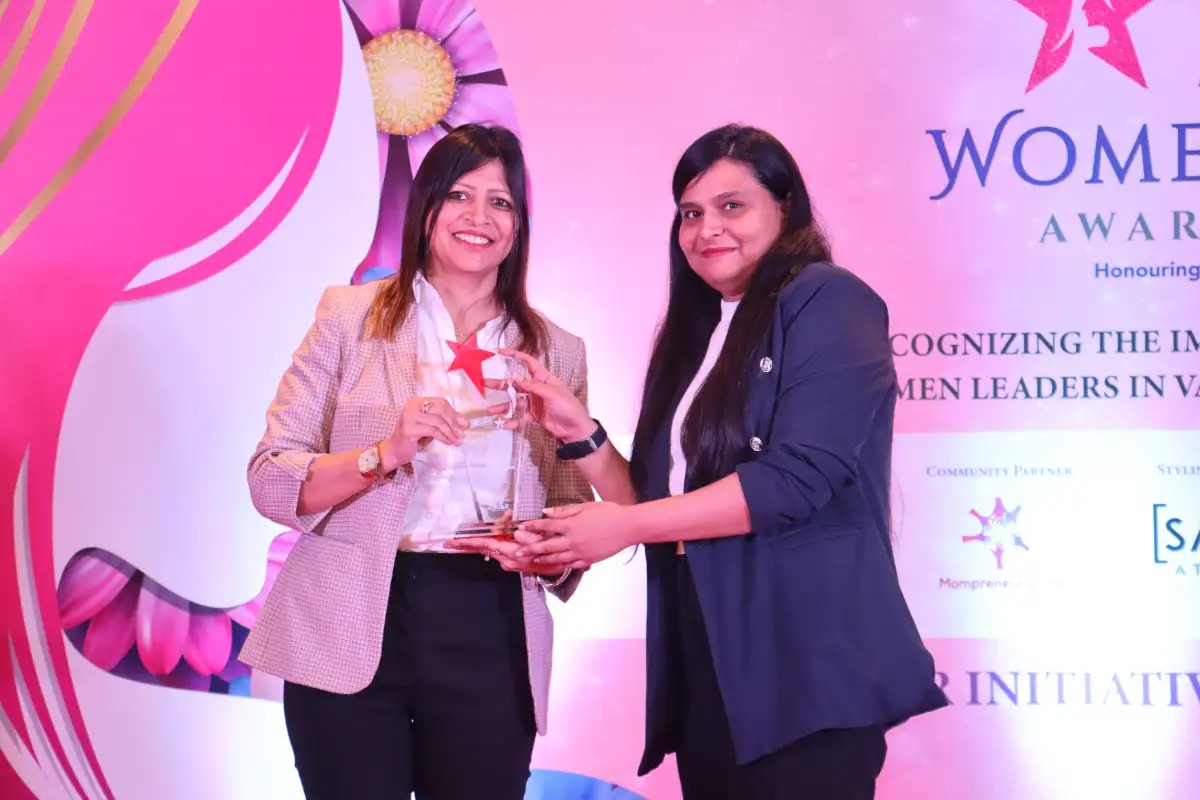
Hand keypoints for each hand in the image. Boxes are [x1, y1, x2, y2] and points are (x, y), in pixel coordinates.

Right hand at [381, 396, 467, 469]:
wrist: (395, 450)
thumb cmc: (414, 438)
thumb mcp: (431, 426)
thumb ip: (445, 422)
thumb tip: (464, 422)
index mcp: (417, 401)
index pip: (440, 402)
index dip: (454, 413)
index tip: (464, 424)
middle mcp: (412, 406)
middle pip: (440, 409)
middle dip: (453, 423)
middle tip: (461, 434)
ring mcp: (409, 416)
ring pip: (437, 421)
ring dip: (450, 433)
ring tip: (457, 441)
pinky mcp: (408, 429)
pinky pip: (432, 431)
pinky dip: (443, 437)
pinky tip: (448, 442)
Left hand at [445, 513, 566, 575]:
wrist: (558, 567)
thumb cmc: (549, 550)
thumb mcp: (539, 539)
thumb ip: (524, 533)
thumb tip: (512, 527)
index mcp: (511, 553)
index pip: (484, 545)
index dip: (468, 543)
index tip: (453, 542)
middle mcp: (506, 561)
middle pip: (483, 549)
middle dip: (467, 545)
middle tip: (449, 542)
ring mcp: (508, 564)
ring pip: (490, 550)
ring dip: (479, 544)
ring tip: (465, 540)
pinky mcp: (511, 564)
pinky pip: (497, 552)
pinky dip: (491, 545)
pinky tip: (489, 539)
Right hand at [489, 349, 593, 441]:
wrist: (575, 428)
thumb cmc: (567, 406)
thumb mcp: (552, 393)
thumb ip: (533, 386)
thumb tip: (515, 378)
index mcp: (544, 378)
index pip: (528, 363)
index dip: (515, 356)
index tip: (501, 352)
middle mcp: (537, 389)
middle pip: (516, 384)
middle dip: (501, 384)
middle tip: (485, 383)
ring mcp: (534, 403)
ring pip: (515, 402)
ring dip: (503, 406)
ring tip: (490, 410)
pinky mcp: (534, 416)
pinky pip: (520, 417)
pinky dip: (512, 421)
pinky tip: (503, 424)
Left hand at [514, 502, 636, 568]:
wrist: (627, 527)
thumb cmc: (609, 513)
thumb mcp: (586, 506)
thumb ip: (565, 510)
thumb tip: (546, 512)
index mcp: (571, 525)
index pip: (546, 525)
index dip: (532, 526)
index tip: (521, 527)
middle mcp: (573, 540)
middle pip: (546, 545)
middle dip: (530, 548)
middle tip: (517, 551)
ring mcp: (580, 552)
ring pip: (557, 558)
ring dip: (542, 559)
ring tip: (532, 560)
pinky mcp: (588, 560)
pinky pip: (571, 565)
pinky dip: (561, 565)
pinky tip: (555, 565)